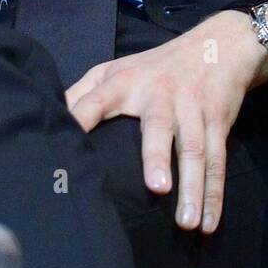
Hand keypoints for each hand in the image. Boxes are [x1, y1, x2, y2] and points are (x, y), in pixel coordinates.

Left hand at [65, 10, 267, 234]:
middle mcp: (159, 94)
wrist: (217, 45)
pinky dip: (215, 194)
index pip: (96, 99)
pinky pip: (217, 160)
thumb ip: (82, 93)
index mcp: (125, 83)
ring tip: (188, 223)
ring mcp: (191, 108)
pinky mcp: (217, 121)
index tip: (69, 141)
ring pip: (194, 149)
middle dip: (157, 156)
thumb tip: (49, 117)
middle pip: (158, 126)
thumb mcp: (115, 69)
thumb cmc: (154, 66)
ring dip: (193, 186)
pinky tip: (208, 223)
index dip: (81, 116)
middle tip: (156, 187)